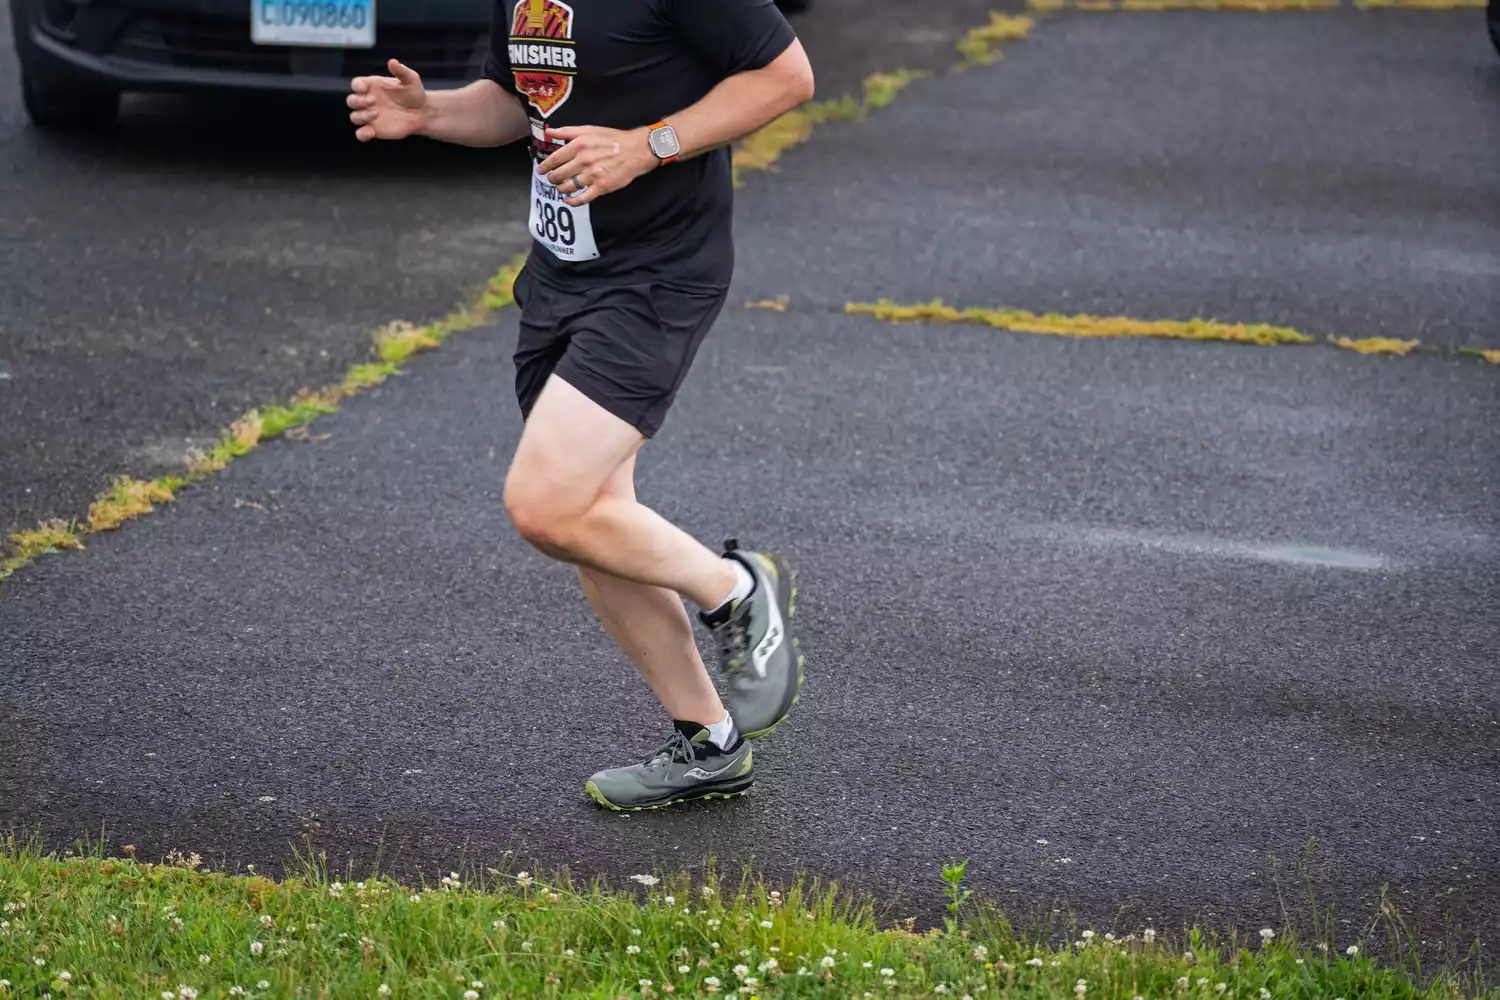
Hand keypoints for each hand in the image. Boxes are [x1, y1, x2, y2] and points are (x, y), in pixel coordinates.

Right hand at [346, 59, 427, 141]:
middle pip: (351, 101)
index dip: (357, 86)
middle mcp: (367, 100)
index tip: (364, 88)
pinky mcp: (374, 130)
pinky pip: (361, 134)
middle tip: (373, 101)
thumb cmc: (414, 92)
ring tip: (376, 113)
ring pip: (354, 117)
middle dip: (358, 101)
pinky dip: (362, 134)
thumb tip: (392, 62)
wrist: (422, 112)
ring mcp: (369, 116)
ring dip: (361, 116)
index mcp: (372, 86)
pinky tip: (370, 133)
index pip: (356, 84)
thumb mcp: (411, 79)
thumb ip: (401, 71)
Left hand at [536, 125, 659, 206]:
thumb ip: (567, 131)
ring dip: (561, 189)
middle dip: (553, 179)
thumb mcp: (589, 130)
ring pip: (568, 187)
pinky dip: (573, 201)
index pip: (555, 159)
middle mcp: (583, 160)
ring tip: (561, 188)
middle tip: (552, 180)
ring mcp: (592, 175)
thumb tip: (549, 132)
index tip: (540, 170)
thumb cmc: (613, 139)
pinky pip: (582, 198)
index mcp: (579, 145)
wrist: (636, 150)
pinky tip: (569, 200)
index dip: (545, 166)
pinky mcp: (601, 187)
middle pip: (559, 175)